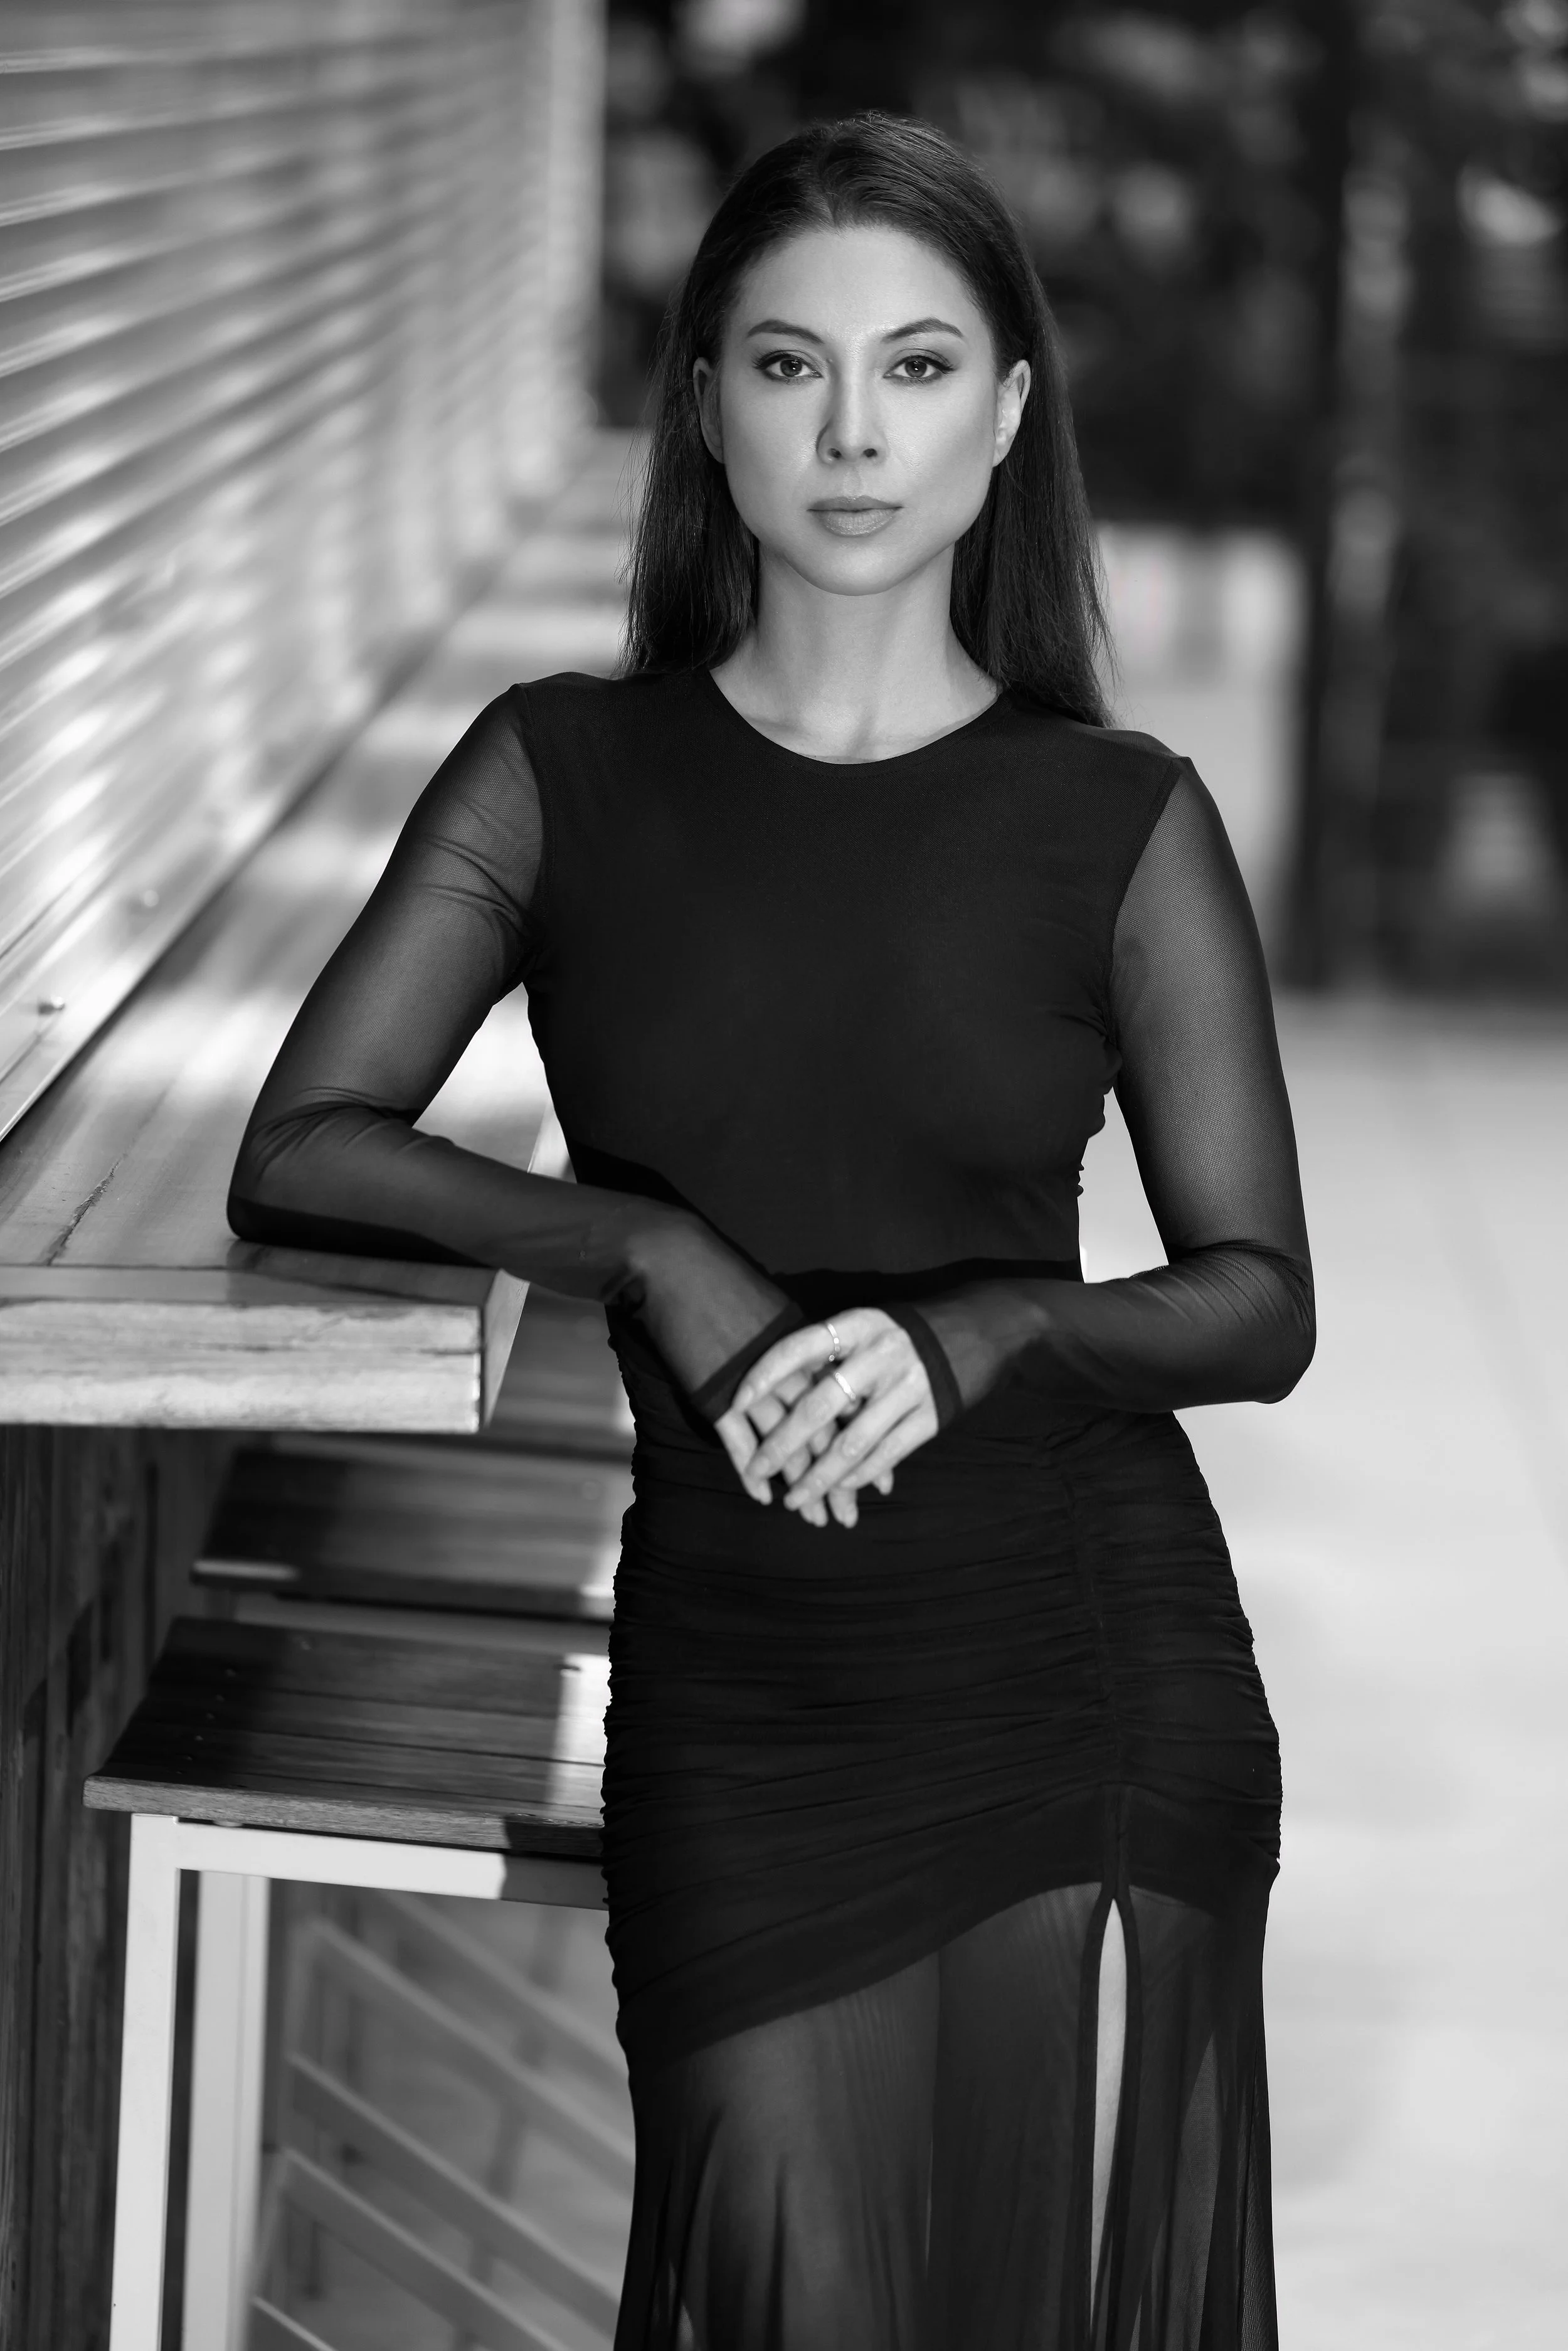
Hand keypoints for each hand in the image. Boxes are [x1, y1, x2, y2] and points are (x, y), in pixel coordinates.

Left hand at [715, 1309, 938, 1530]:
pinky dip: (857, 1477)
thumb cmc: (897, 1336)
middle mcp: (881, 1354)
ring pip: (852, 1443)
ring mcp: (909, 1386)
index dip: (764, 1374)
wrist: (973, 1333)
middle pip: (821, 1405)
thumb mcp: (861, 1328)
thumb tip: (768, 1387)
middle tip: (758, 1469)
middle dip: (783, 1443)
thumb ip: (825, 1354)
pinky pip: (885, 1455)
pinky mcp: (930, 1416)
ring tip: (794, 1499)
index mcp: (857, 1325)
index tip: (737, 1402)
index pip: (799, 1348)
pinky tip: (838, 1490)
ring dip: (819, 1477)